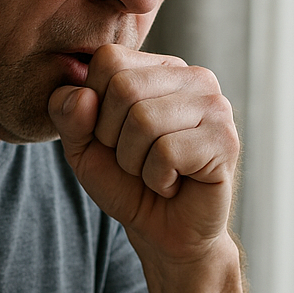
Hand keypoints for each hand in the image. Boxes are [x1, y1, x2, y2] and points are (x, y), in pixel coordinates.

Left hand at [48, 45, 239, 265]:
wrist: (164, 232)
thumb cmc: (127, 183)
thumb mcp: (82, 147)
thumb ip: (68, 115)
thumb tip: (82, 96)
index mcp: (160, 67)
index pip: (108, 60)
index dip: (95, 108)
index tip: (114, 136)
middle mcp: (194, 77)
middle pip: (124, 88)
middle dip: (114, 138)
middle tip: (136, 160)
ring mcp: (215, 106)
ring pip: (144, 121)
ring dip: (135, 162)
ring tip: (156, 171)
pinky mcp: (225, 140)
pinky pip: (166, 153)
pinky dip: (158, 179)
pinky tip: (174, 183)